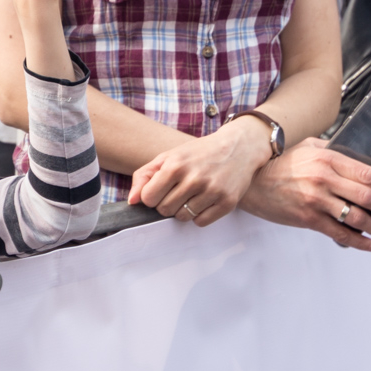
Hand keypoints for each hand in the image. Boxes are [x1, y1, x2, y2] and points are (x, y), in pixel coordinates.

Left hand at [127, 117, 272, 226]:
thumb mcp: (168, 157)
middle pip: (164, 210)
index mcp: (175, 165)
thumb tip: (132, 201)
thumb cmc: (197, 153)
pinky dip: (199, 215)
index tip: (160, 190)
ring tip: (192, 194)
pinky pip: (200, 222)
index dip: (151, 196)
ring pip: (182, 217)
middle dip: (167, 203)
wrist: (238, 148)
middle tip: (178, 191)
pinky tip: (204, 200)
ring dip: (183, 209)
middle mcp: (194, 179)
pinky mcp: (227, 202)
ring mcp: (212, 191)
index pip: (148, 198)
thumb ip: (144, 176)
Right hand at [239, 138, 370, 251]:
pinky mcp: (308, 218)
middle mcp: (325, 179)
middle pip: (369, 197)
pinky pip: (341, 235)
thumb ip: (334, 149)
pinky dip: (360, 243)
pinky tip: (370, 244)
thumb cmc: (280, 163)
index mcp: (328, 159)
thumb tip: (361, 160)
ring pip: (358, 218)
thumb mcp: (308, 146)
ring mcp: (317, 200)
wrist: (252, 181)